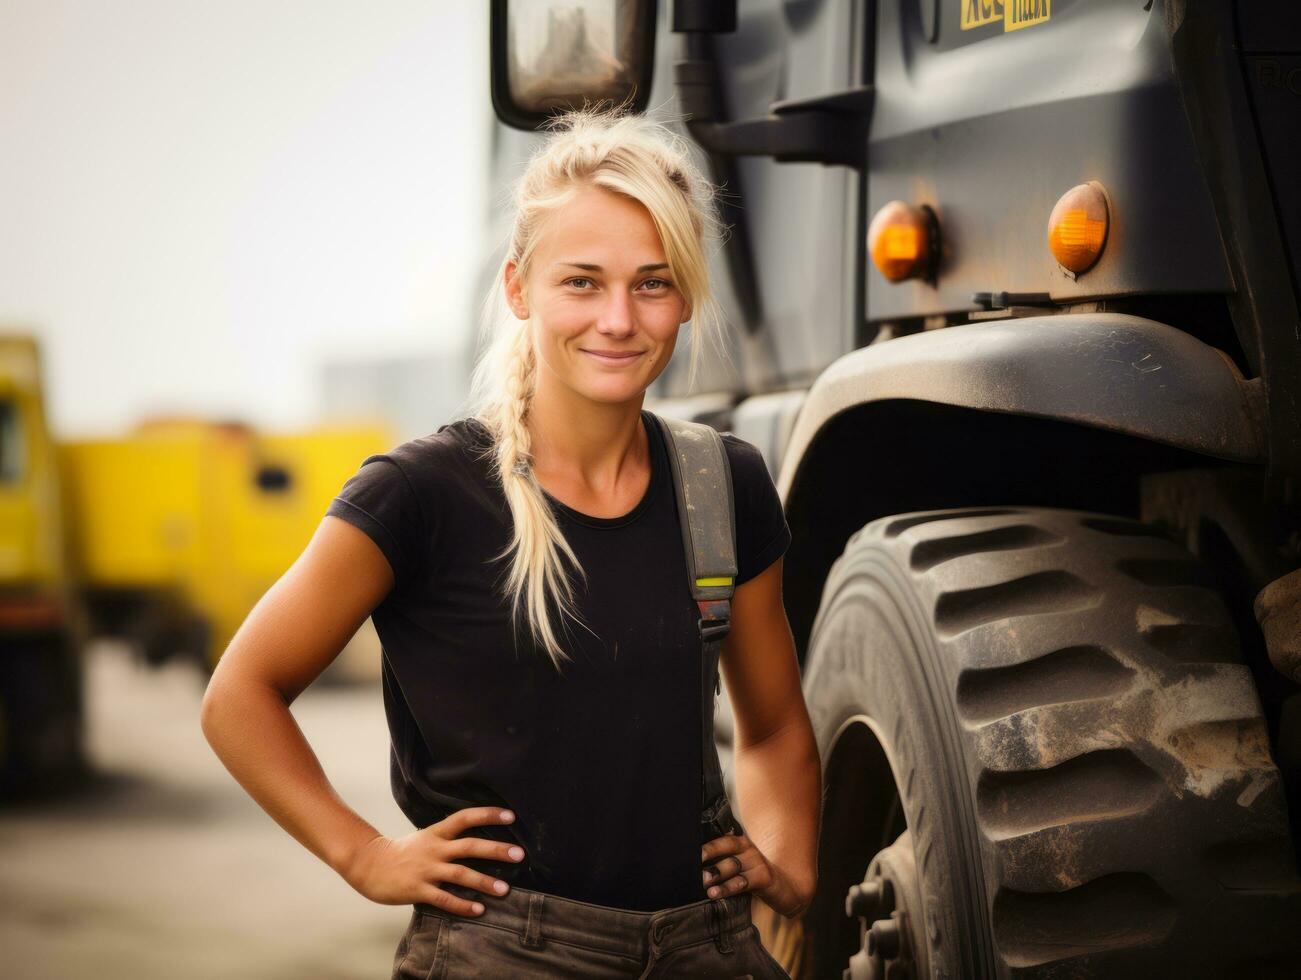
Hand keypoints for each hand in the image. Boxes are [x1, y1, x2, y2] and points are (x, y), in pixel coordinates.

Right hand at [339, 806, 524, 917]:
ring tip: (505, 889)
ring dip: (484, 882)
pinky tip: (479, 909)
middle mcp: (434, 849)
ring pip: (460, 874)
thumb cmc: (403, 852)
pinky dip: (462, 905)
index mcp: (437, 833)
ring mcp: (426, 870)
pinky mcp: (418, 890)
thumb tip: (479, 838)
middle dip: (495, 850)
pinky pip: (444, 898)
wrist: (369, 865)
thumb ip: (449, 837)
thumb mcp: (427, 836)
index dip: (488, 815)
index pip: (465, 817)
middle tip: (519, 854)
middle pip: (469, 846)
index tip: (511, 815)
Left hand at [701, 832, 809, 918]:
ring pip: (732, 866)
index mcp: (741, 843)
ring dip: (716, 873)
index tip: (690, 850)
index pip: (722, 840)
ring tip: (702, 882)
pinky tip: (715, 894)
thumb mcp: (741, 866)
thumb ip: (723, 861)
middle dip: (708, 854)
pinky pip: (742, 882)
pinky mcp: (764, 878)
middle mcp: (749, 849)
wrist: (788, 888)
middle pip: (726, 848)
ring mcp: (757, 862)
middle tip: (693, 864)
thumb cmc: (756, 877)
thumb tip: (695, 864)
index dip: (707, 845)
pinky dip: (727, 888)